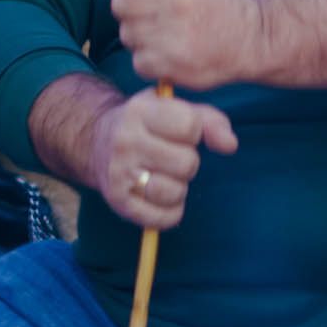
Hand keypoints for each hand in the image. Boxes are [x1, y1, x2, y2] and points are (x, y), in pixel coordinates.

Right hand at [88, 88, 239, 231]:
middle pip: (186, 163)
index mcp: (140, 111)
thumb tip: (230, 145)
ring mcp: (119, 173)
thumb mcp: (174, 109)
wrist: (96, 141)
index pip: (189, 125)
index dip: (194, 132)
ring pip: (175, 192)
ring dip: (179, 188)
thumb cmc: (148, 123)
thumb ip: (209, 120)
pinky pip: (163, 218)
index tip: (180, 132)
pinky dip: (171, 212)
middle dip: (187, 162)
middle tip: (170, 156)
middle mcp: (125, 141)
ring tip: (165, 176)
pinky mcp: (118, 201)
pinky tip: (161, 197)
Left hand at [101, 0, 261, 89]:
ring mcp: (176, 34)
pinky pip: (138, 60)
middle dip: (133, 7)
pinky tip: (172, 51)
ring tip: (168, 32)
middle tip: (157, 11)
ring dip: (142, 35)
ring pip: (127, 33)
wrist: (252, 37)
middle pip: (120, 2)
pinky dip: (152, 59)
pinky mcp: (173, 64)